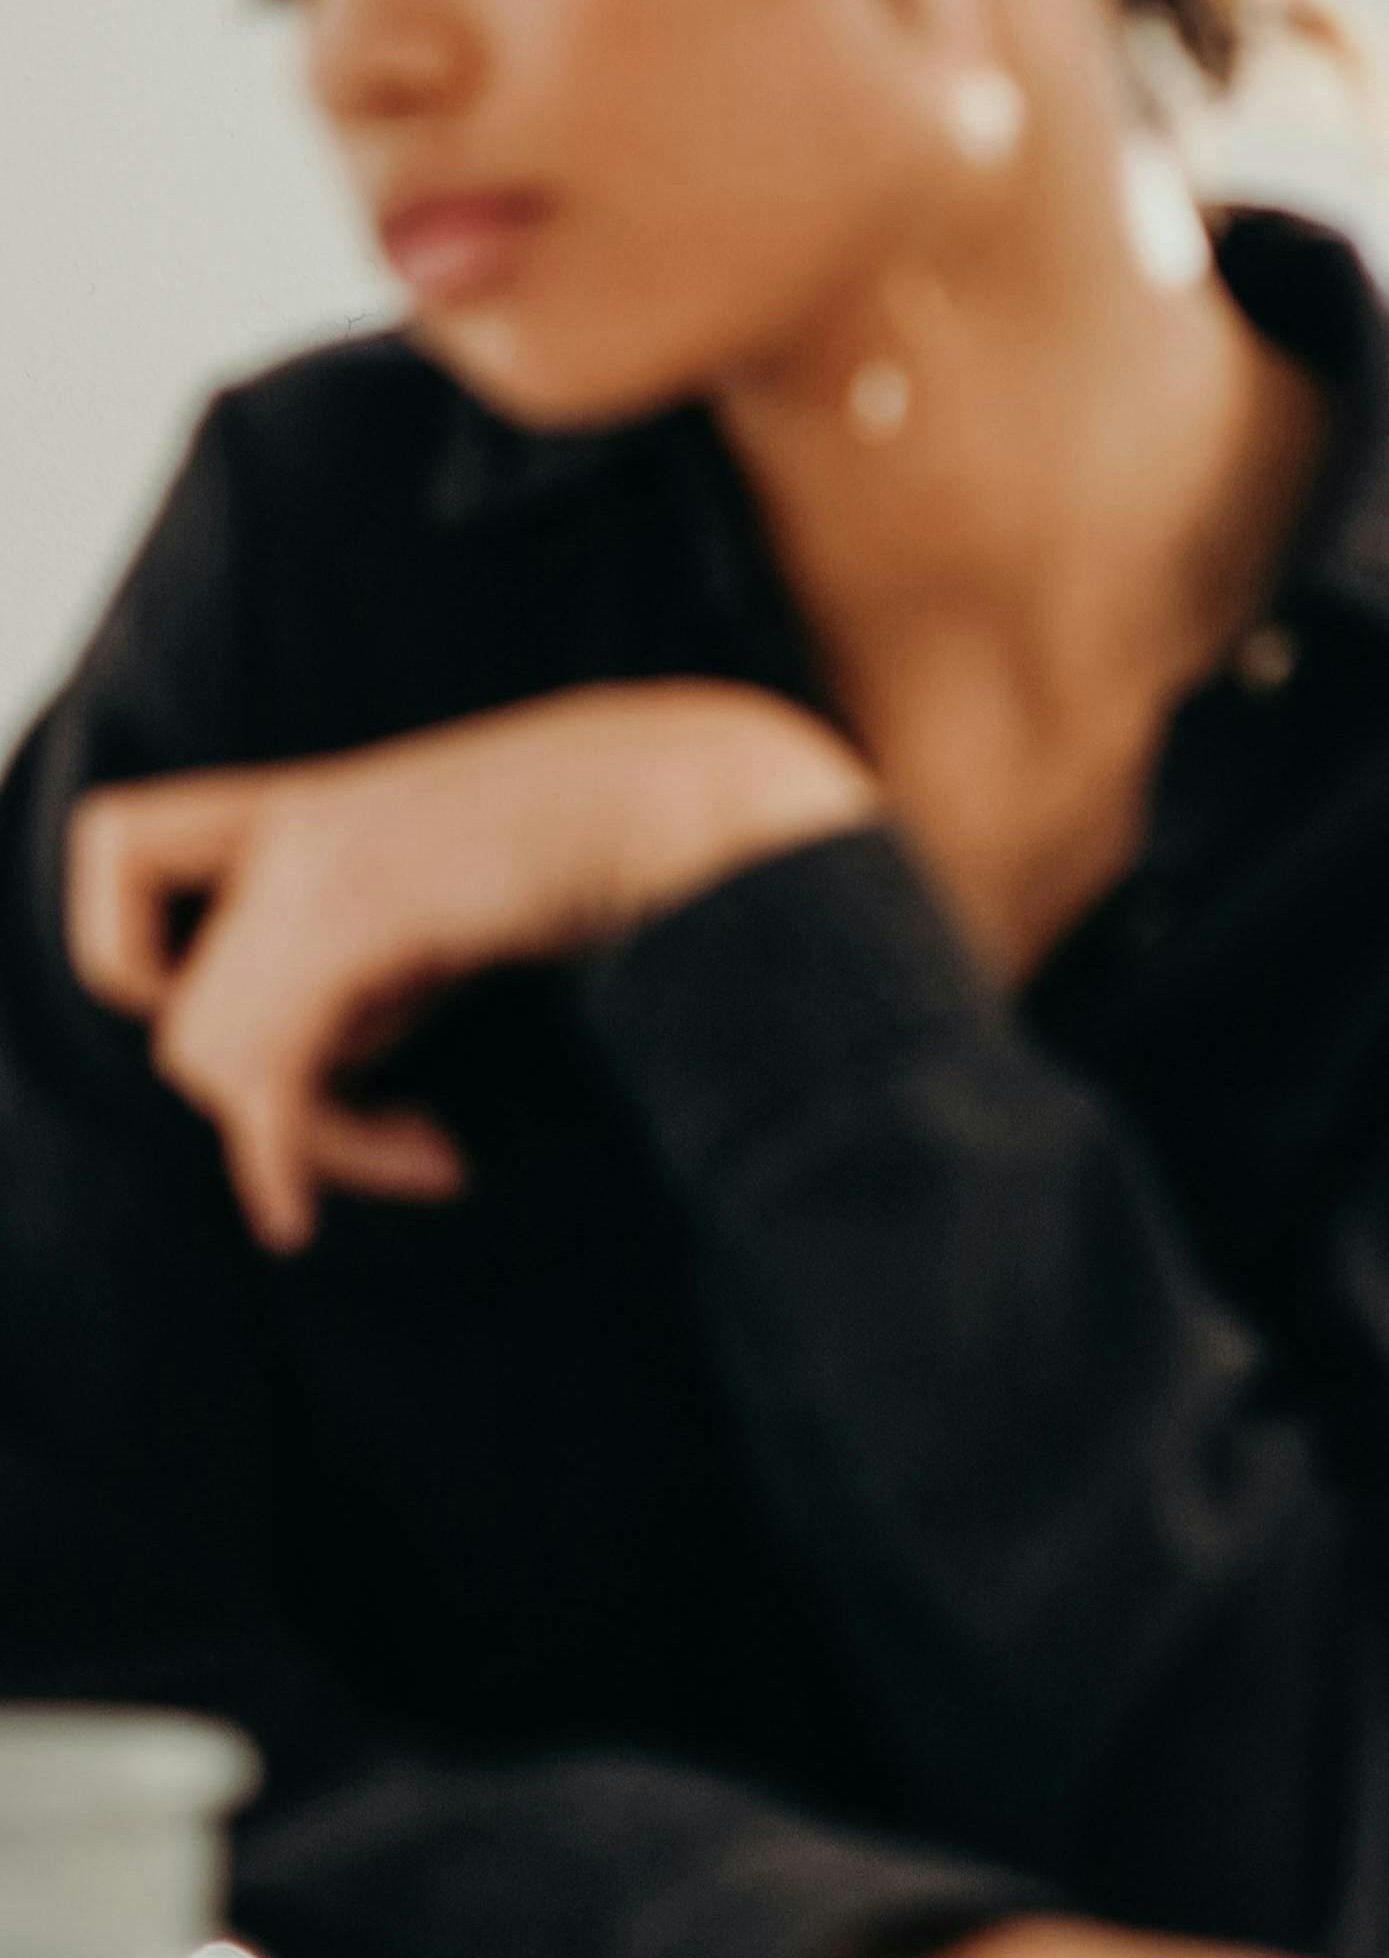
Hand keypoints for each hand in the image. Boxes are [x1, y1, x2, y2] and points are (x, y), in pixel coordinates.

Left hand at [69, 686, 877, 1250]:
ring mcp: (320, 859)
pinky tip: (436, 1168)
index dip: (143, 954)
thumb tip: (351, 1050)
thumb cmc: (620, 841)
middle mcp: (297, 823)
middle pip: (184, 1014)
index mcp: (314, 804)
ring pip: (217, 1059)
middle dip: (277, 1108)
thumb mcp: (469, 896)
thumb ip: (393, 949)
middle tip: (410, 1143)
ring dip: (320, 1142)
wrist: (699, 788)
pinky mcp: (357, 905)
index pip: (120, 847)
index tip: (283, 1023)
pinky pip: (268, 1073)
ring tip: (439, 1151)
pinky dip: (309, 1154)